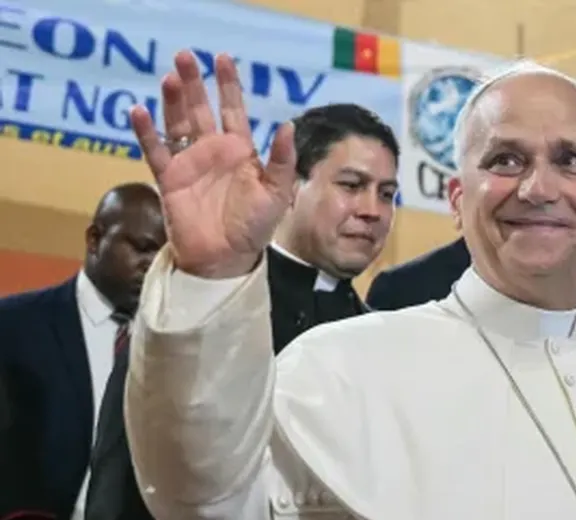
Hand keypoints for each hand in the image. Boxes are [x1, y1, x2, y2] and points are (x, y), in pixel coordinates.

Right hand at [130, 51, 295, 277]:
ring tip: (170, 77)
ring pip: (177, 123)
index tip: (222, 58)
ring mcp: (190, 163)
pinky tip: (140, 111)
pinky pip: (156, 150)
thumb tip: (287, 125)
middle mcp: (213, 151)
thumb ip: (282, 161)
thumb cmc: (255, 228)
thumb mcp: (277, 194)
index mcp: (240, 152)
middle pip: (200, 108)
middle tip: (184, 56)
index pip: (232, 110)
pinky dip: (146, 132)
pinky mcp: (170, 179)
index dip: (228, 85)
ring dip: (172, 100)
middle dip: (193, 83)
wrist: (226, 259)